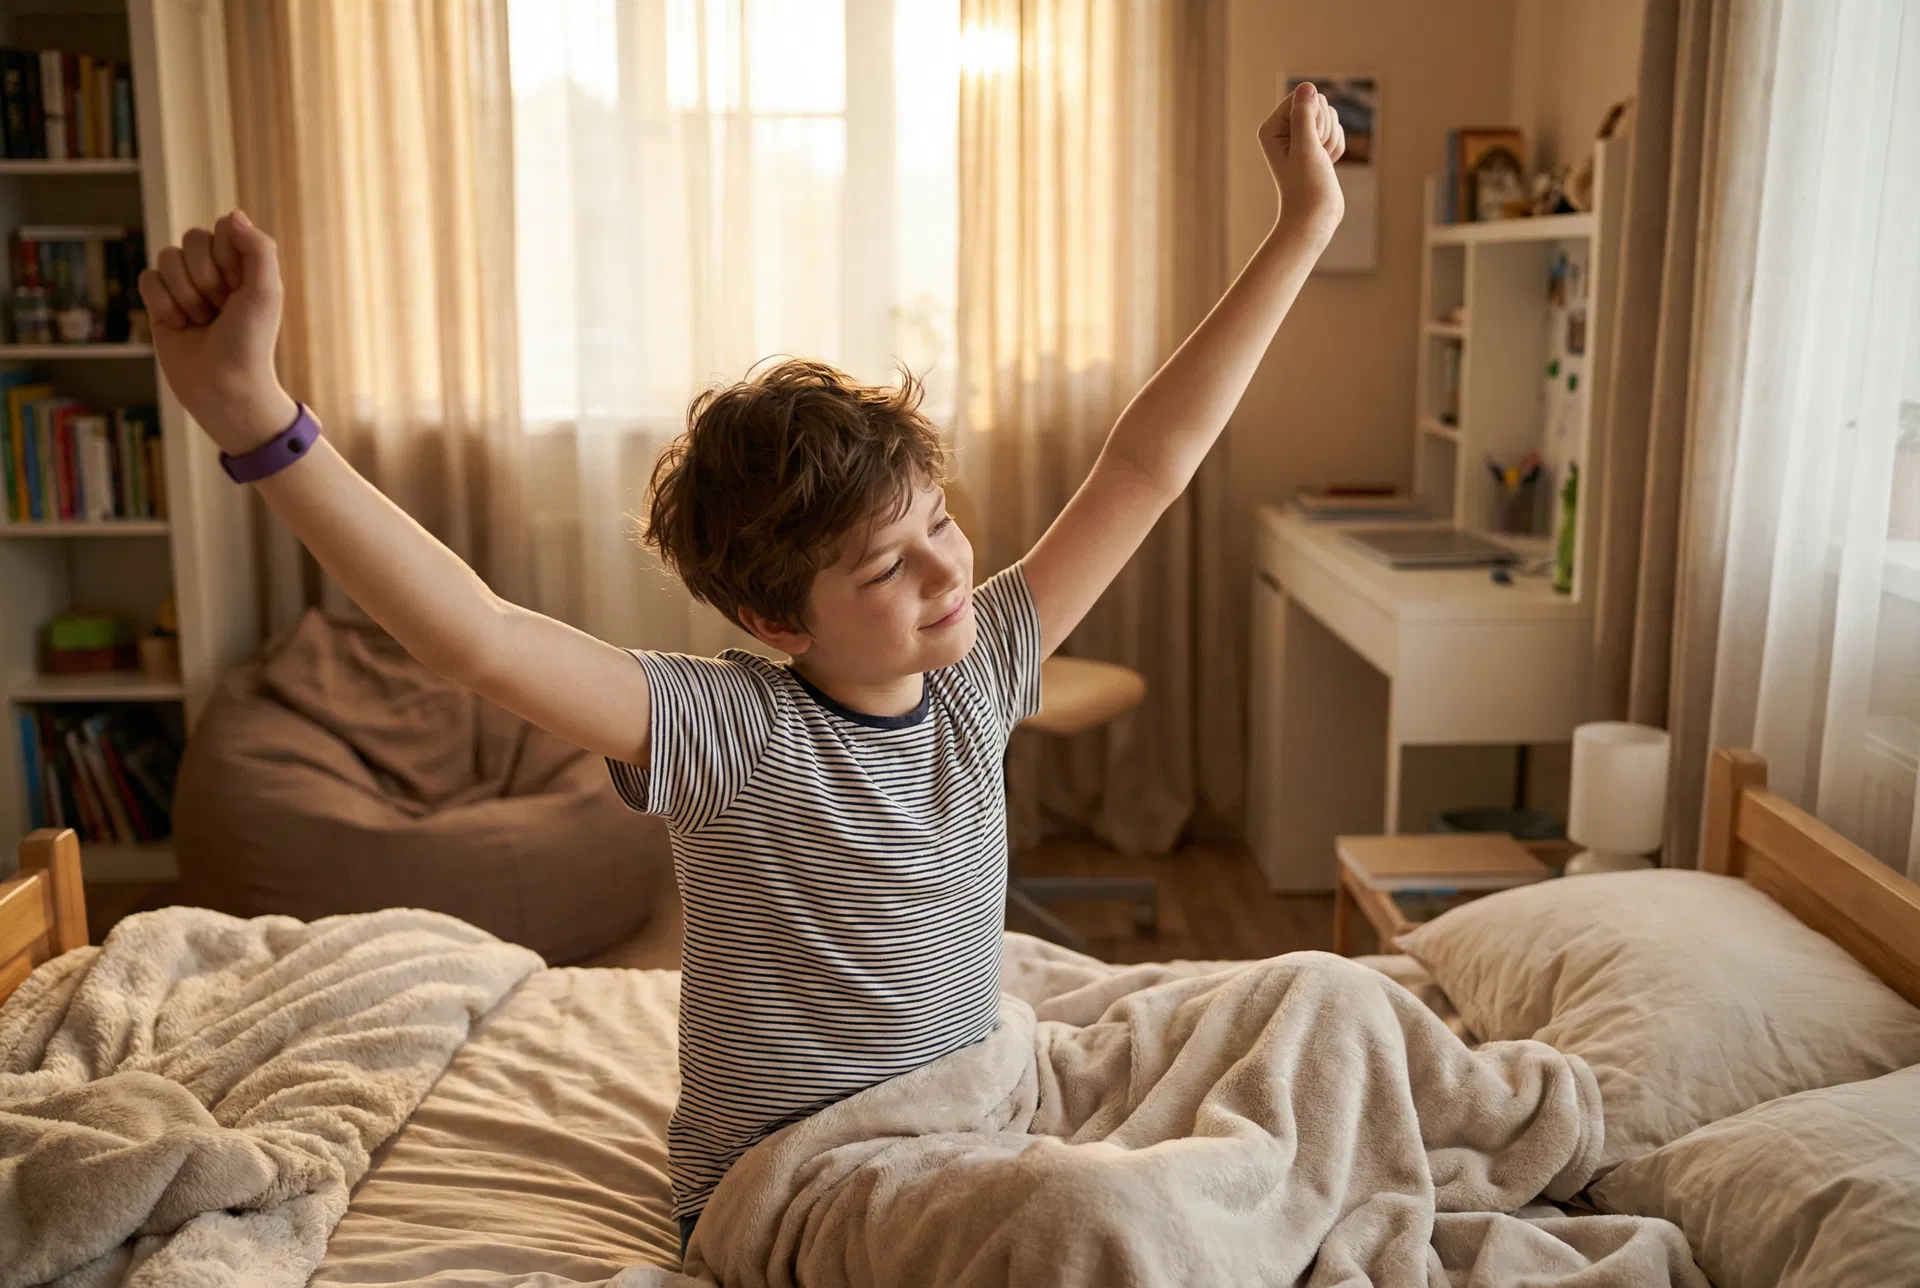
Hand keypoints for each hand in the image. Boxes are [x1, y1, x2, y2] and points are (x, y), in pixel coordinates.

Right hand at [138, 210, 297, 454]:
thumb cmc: (250, 342)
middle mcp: (214, 269)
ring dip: (185, 294)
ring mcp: (185, 285)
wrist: (223, 387)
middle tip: (221, 308)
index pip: (223, 227)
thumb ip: (258, 249)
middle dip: (206, 277)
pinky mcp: (160, 302)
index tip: (240, 287)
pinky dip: (162, 304)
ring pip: (166, 257)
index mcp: (244, 264)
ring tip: (202, 321)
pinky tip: (179, 326)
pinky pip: (147, 278)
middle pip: (192, 237)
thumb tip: (232, 213)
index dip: (228, 255)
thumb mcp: (266, 292)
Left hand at [1261, 82, 1345, 244]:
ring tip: (1320, 161)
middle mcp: (1283, 130)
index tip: (1309, 143)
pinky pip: (1336, 131)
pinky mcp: (1314, 145)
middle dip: (1324, 129)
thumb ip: (1304, 115)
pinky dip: (1336, 148)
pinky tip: (1326, 164)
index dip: (1315, 117)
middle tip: (1315, 154)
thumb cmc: (1307, 186)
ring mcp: (1300, 137)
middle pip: (1319, 104)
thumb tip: (1307, 87)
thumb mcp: (1306, 146)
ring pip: (1330, 117)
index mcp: (1272, 127)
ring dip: (1331, 140)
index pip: (1303, 97)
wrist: (1314, 216)